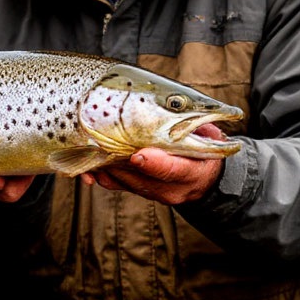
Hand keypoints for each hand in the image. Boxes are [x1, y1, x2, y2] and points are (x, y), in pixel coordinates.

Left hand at [83, 124, 227, 204]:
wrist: (202, 178)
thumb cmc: (204, 147)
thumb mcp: (209, 136)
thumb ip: (197, 125)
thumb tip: (188, 106)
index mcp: (193, 173)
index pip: (172, 170)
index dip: (154, 164)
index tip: (138, 155)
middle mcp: (172, 189)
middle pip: (141, 177)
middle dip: (121, 160)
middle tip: (102, 143)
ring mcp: (153, 192)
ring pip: (125, 181)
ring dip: (108, 164)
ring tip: (92, 146)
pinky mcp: (139, 191)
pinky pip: (116, 185)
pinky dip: (102, 174)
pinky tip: (90, 164)